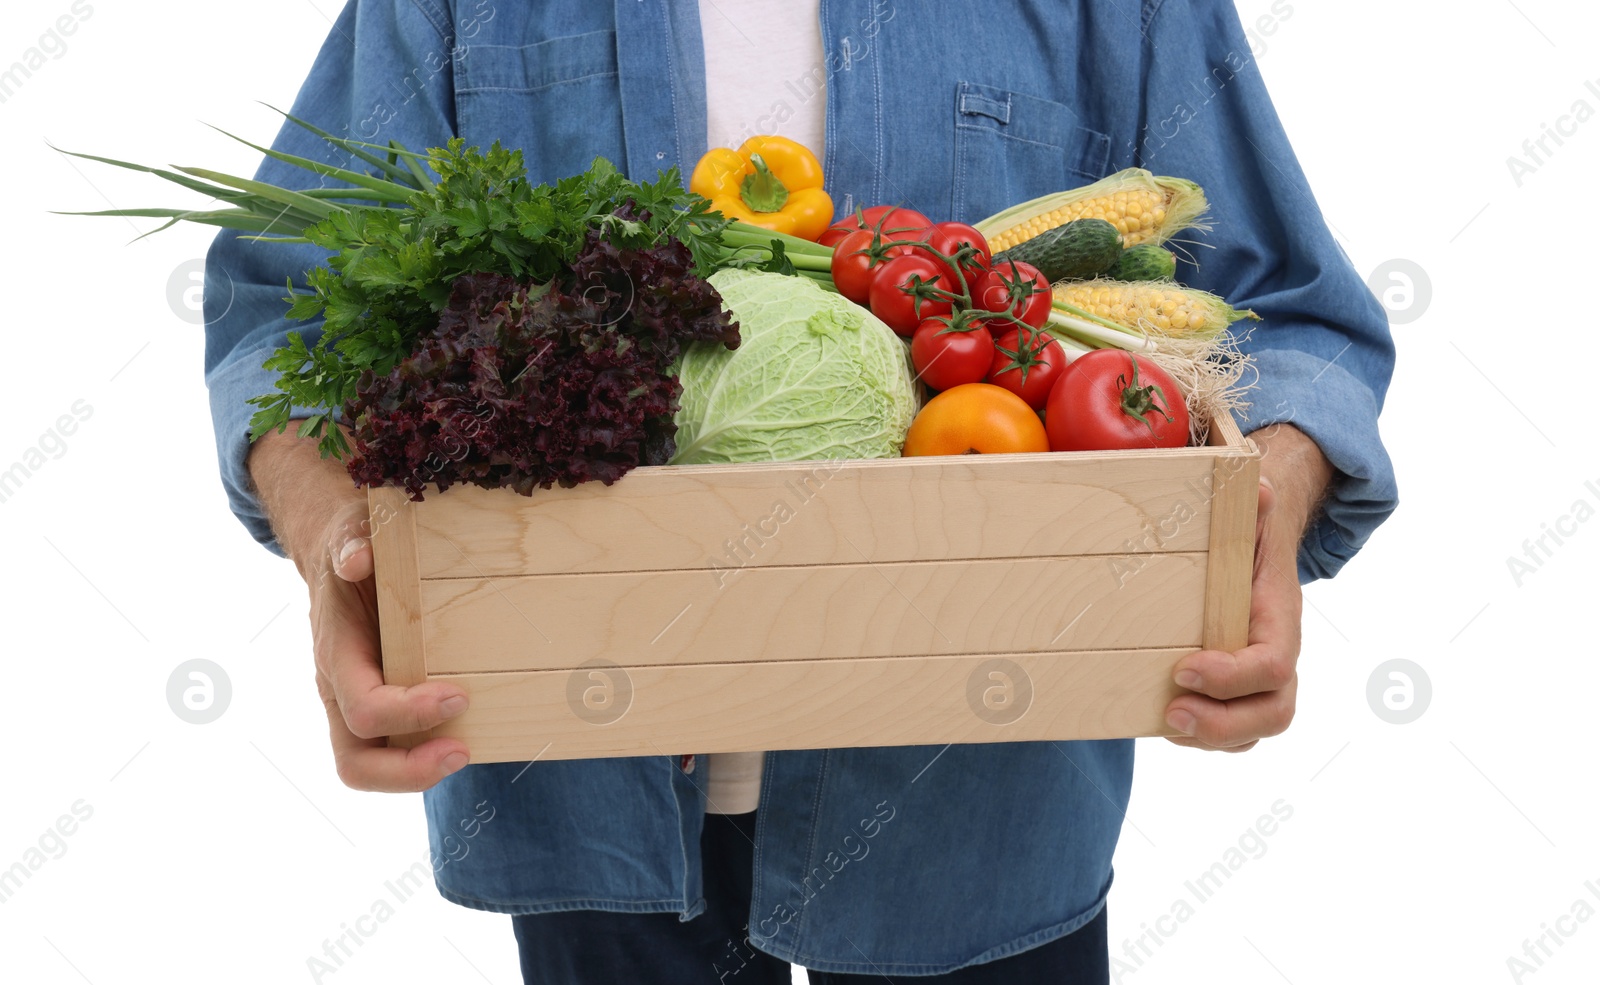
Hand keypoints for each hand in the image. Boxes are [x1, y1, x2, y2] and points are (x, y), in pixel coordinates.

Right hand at [249, 426, 471, 790]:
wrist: (344, 554)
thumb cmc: (355, 544)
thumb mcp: (353, 533)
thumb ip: (353, 542)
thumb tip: (358, 558)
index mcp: (337, 653)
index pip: (363, 706)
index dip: (408, 712)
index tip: (458, 697)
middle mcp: (341, 689)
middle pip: (356, 762)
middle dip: (408, 769)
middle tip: (462, 751)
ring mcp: (356, 704)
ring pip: (371, 766)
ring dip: (418, 770)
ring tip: (466, 751)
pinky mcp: (382, 706)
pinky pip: (393, 749)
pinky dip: (425, 752)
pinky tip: (469, 735)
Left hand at [1163, 424, 1331, 751]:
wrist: (1256, 555)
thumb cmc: (1248, 540)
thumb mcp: (1251, 521)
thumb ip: (1255, 508)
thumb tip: (1258, 488)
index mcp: (1279, 620)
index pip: (1273, 664)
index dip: (1234, 675)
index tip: (1184, 667)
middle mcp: (1277, 657)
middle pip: (1273, 712)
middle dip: (1224, 722)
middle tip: (1171, 712)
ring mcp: (1260, 683)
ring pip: (1254, 730)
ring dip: (1210, 737)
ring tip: (1164, 721)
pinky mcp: (1237, 695)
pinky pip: (1234, 733)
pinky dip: (1203, 738)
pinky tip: (1163, 723)